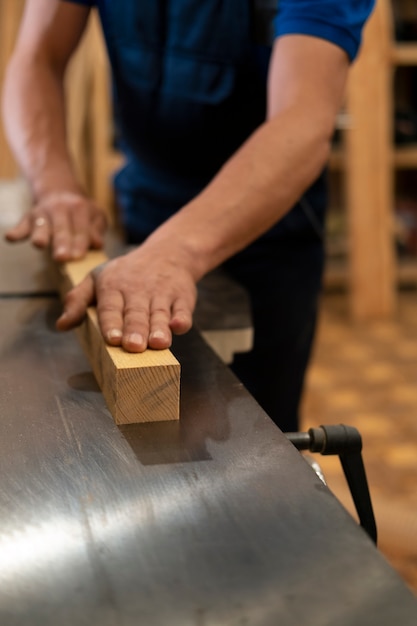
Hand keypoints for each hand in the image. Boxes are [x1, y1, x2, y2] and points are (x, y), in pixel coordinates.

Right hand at [5, 191, 106, 260]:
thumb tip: (97, 244)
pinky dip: (16, 232)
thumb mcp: (96, 215)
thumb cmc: (81, 212)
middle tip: (62, 257)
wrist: (59, 191)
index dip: (80, 243)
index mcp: (79, 208)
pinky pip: (22, 225)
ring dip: (40, 235)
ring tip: (40, 244)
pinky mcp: (28, 218)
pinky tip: (11, 238)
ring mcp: (42, 213)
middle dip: (61, 243)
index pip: (81, 229)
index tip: (79, 256)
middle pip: (61, 228)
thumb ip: (97, 229)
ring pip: (41, 225)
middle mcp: (59, 209)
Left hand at [56, 242, 196, 350]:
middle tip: (134, 346)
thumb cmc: (127, 273)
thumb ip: (78, 301)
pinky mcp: (182, 296)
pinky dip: (182, 318)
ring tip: (158, 343)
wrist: (168, 253)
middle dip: (135, 330)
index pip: (111, 307)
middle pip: (136, 313)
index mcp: (113, 286)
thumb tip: (62, 325)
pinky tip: (179, 326)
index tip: (113, 339)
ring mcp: (162, 293)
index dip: (111, 323)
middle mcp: (138, 289)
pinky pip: (183, 309)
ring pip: (159, 313)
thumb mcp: (98, 278)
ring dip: (159, 328)